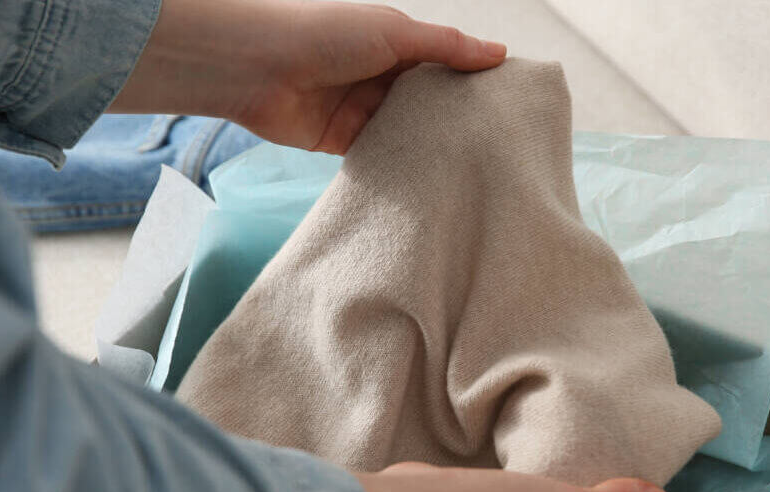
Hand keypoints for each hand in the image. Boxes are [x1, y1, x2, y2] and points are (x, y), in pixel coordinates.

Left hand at [111, 0, 507, 153]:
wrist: (259, 68)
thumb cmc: (324, 34)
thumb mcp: (395, 32)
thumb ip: (447, 47)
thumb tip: (499, 53)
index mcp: (396, 45)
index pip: (445, 66)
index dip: (474, 84)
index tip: (510, 105)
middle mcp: (381, 78)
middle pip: (429, 104)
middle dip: (457, 122)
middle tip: (500, 146)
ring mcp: (363, 112)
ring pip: (408, 134)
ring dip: (430, 148)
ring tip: (475, 170)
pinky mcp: (343, 144)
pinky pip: (380, 159)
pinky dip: (400, 167)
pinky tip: (431, 182)